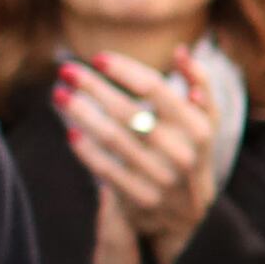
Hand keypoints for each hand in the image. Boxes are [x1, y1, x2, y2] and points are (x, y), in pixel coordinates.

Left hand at [57, 54, 219, 263]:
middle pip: (130, 112)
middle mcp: (182, 153)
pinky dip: (88, 151)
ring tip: (59, 95)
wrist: (189, 212)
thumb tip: (182, 51)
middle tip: (67, 69)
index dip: (125, 70)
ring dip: (83, 114)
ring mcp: (161, 178)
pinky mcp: (140, 199)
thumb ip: (199, 83)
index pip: (156, 89)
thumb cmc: (191, 152)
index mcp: (199, 128)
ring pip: (114, 139)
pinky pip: (107, 170)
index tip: (98, 57)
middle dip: (95, 87)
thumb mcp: (205, 120)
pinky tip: (72, 132)